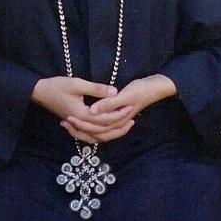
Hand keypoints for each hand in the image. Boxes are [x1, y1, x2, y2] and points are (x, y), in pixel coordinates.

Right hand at [31, 76, 133, 144]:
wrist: (39, 92)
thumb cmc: (56, 86)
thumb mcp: (77, 84)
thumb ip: (96, 89)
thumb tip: (114, 92)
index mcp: (82, 114)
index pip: (106, 118)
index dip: (120, 113)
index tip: (131, 106)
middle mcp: (80, 123)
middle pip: (104, 131)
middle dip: (120, 125)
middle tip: (133, 118)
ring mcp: (76, 125)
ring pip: (97, 136)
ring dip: (112, 133)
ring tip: (125, 126)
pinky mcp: (74, 124)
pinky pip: (89, 135)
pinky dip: (100, 135)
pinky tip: (107, 130)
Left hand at [62, 74, 176, 143]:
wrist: (156, 86)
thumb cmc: (142, 89)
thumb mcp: (125, 94)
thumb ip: (108, 103)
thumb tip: (92, 111)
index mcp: (116, 118)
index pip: (95, 127)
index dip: (80, 123)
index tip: (67, 118)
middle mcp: (117, 123)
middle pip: (95, 133)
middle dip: (79, 129)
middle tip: (64, 122)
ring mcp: (118, 121)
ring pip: (99, 134)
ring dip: (84, 131)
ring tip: (70, 125)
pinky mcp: (118, 117)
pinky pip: (103, 128)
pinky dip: (92, 128)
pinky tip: (85, 121)